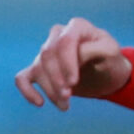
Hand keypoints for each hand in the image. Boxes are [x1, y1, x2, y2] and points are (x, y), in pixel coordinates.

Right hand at [15, 18, 131, 109]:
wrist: (105, 73)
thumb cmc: (109, 60)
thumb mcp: (111, 52)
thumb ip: (95, 49)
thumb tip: (76, 55)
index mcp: (76, 27)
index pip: (64, 42)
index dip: (66, 63)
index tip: (73, 83)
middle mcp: (58, 35)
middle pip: (48, 55)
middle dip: (56, 79)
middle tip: (68, 97)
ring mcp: (46, 51)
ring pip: (38, 69)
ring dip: (49, 90)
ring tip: (65, 106)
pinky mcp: (38, 69)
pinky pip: (22, 78)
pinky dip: (27, 91)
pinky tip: (40, 103)